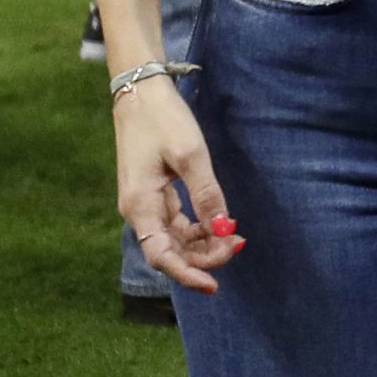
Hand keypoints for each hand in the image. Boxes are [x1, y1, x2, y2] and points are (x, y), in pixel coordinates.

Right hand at [113, 79, 244, 294]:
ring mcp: (144, 202)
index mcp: (140, 206)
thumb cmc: (163, 119)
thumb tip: (223, 229)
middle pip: (170, 251)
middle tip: (238, 247)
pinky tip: (217, 224)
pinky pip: (175, 222)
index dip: (187, 273)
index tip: (214, 284)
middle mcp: (138, 211)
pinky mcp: (153, 192)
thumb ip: (207, 193)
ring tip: (234, 238)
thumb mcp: (190, 154)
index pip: (162, 256)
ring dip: (202, 243)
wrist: (141, 92)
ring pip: (174, 238)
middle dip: (203, 256)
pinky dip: (196, 227)